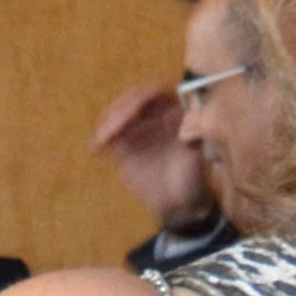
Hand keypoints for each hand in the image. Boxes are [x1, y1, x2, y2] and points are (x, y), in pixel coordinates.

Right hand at [90, 78, 212, 232]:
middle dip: (122, 110)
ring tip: (104, 138)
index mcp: (173, 111)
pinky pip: (108, 135)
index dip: (144, 97)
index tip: (136, 109)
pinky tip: (95, 148)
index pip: (157, 93)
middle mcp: (153, 114)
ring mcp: (136, 128)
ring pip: (117, 114)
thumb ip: (196, 138)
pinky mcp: (122, 144)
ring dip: (108, 122)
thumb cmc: (194, 177)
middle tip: (115, 126)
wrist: (181, 202)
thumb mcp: (200, 157)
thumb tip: (189, 122)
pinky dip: (99, 138)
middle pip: (132, 100)